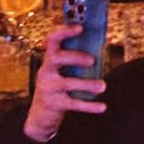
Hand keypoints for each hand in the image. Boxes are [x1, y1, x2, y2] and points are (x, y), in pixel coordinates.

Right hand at [25, 23, 108, 138]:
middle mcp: (45, 72)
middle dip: (75, 56)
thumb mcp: (61, 72)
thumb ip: (74, 62)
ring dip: (87, 84)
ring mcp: (48, 88)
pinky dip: (89, 106)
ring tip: (103, 86)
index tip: (80, 27)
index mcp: (49, 60)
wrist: (41, 115)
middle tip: (93, 60)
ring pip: (67, 83)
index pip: (52, 40)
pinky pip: (74, 103)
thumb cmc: (57, 88)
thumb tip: (99, 51)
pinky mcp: (54, 104)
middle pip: (56, 58)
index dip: (64, 31)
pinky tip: (103, 107)